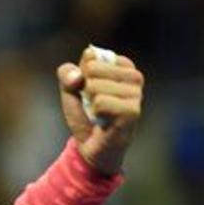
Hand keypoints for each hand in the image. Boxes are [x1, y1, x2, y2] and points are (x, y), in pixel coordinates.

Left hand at [56, 47, 144, 175]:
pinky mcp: (132, 111)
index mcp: (123, 66)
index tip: (88, 91)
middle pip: (92, 69)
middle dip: (84, 90)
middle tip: (93, 105)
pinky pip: (100, 102)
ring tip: (99, 114)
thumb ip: (67, 74)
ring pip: (95, 86)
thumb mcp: (69, 91)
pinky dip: (95, 113)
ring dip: (90, 103)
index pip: (90, 56)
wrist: (91, 148)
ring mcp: (136, 93)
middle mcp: (134, 76)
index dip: (80, 77)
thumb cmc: (85, 116)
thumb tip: (77, 76)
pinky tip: (104, 121)